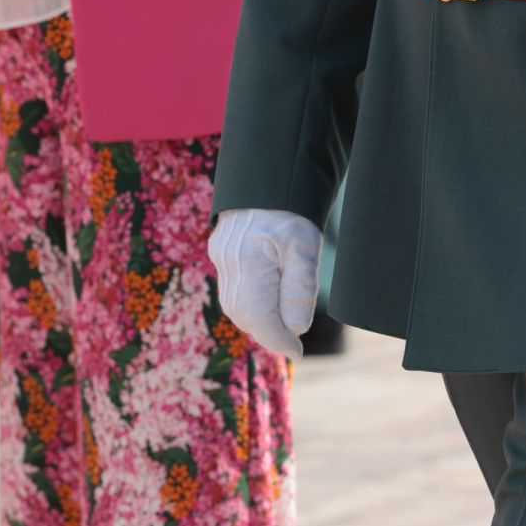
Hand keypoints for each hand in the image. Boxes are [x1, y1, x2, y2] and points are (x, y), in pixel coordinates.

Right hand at [208, 208, 321, 359]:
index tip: (297, 353)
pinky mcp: (220, 251)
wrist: (270, 173)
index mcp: (248, 260)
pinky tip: (266, 305)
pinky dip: (248, 305)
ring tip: (282, 328)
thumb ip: (300, 287)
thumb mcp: (305, 244)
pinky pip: (231, 290)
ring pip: (234, 305)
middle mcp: (228, 261)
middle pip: (244, 314)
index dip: (278, 340)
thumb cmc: (291, 208)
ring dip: (257, 321)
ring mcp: (221, 256)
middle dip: (267, 333)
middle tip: (292, 343)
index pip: (259, 316)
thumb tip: (297, 328)